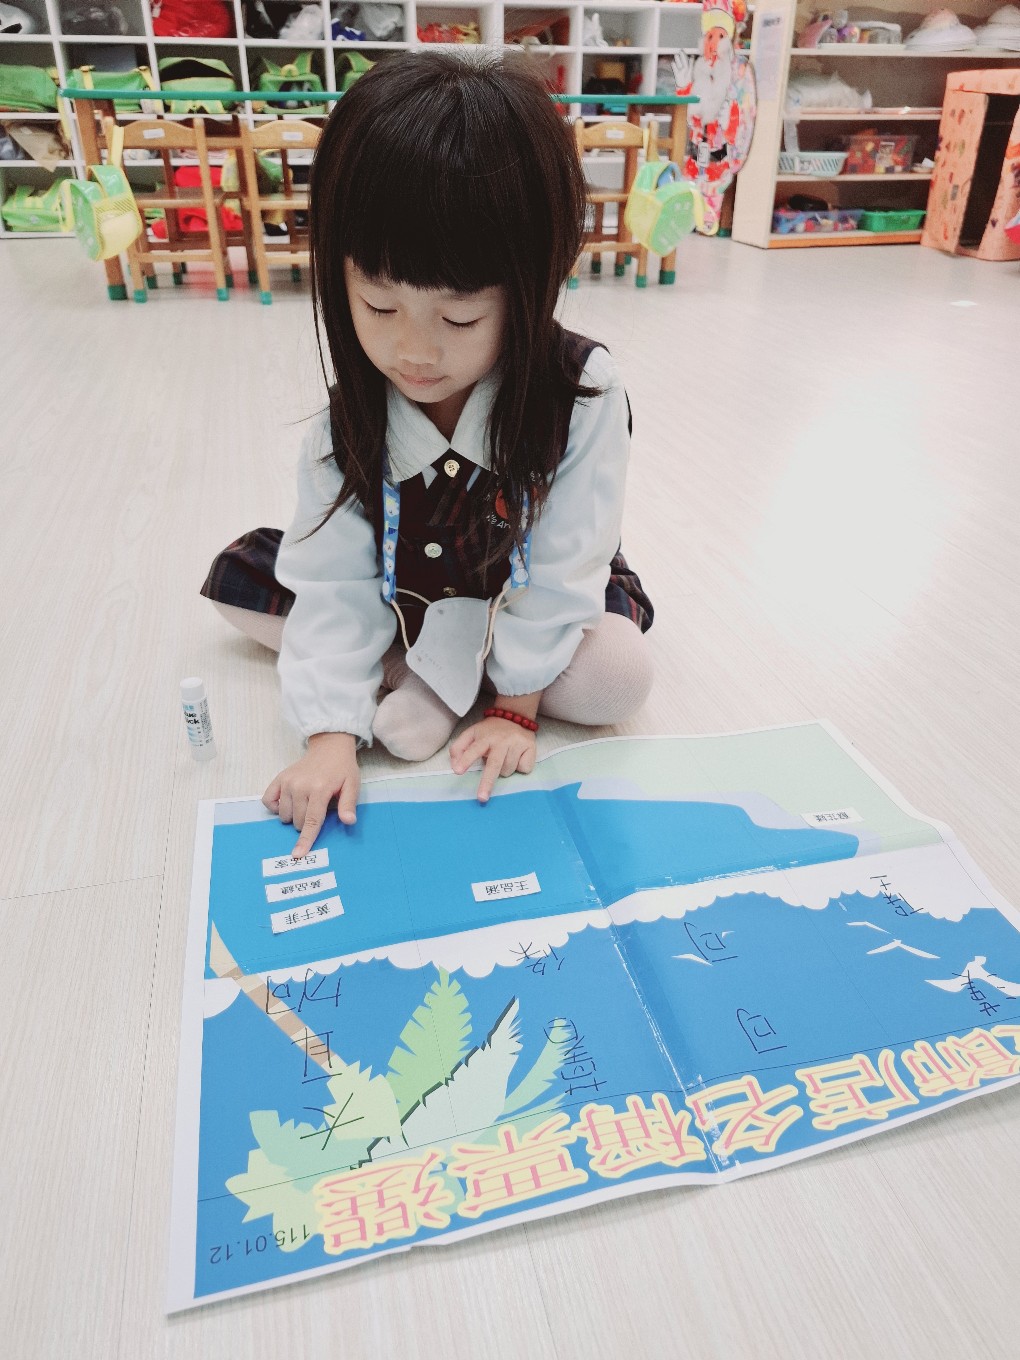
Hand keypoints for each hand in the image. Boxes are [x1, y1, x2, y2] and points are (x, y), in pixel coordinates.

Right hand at [262, 732, 359, 857]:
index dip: (306, 839)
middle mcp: (300, 786)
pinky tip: (287, 803)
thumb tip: (348, 821)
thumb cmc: (342, 769)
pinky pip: (268, 801)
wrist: (329, 747)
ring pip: (284, 815)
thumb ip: (348, 804)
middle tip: (317, 808)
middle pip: (297, 821)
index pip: (312, 821)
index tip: (298, 854)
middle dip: (306, 823)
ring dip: (293, 816)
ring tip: (306, 803)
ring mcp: (287, 782)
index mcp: (320, 789)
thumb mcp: (352, 785)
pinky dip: (276, 807)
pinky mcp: (279, 778)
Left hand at [450, 717, 536, 803]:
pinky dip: (520, 767)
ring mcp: (517, 743)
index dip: (466, 760)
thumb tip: (455, 766)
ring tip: (503, 758)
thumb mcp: (471, 733)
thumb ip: (458, 748)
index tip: (458, 771)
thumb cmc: (489, 731)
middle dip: (487, 783)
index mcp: (485, 737)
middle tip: (482, 798)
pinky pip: (524, 768)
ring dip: (504, 770)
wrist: (514, 715)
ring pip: (508, 770)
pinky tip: (517, 757)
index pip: (474, 749)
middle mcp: (502, 740)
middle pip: (494, 765)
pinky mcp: (531, 747)